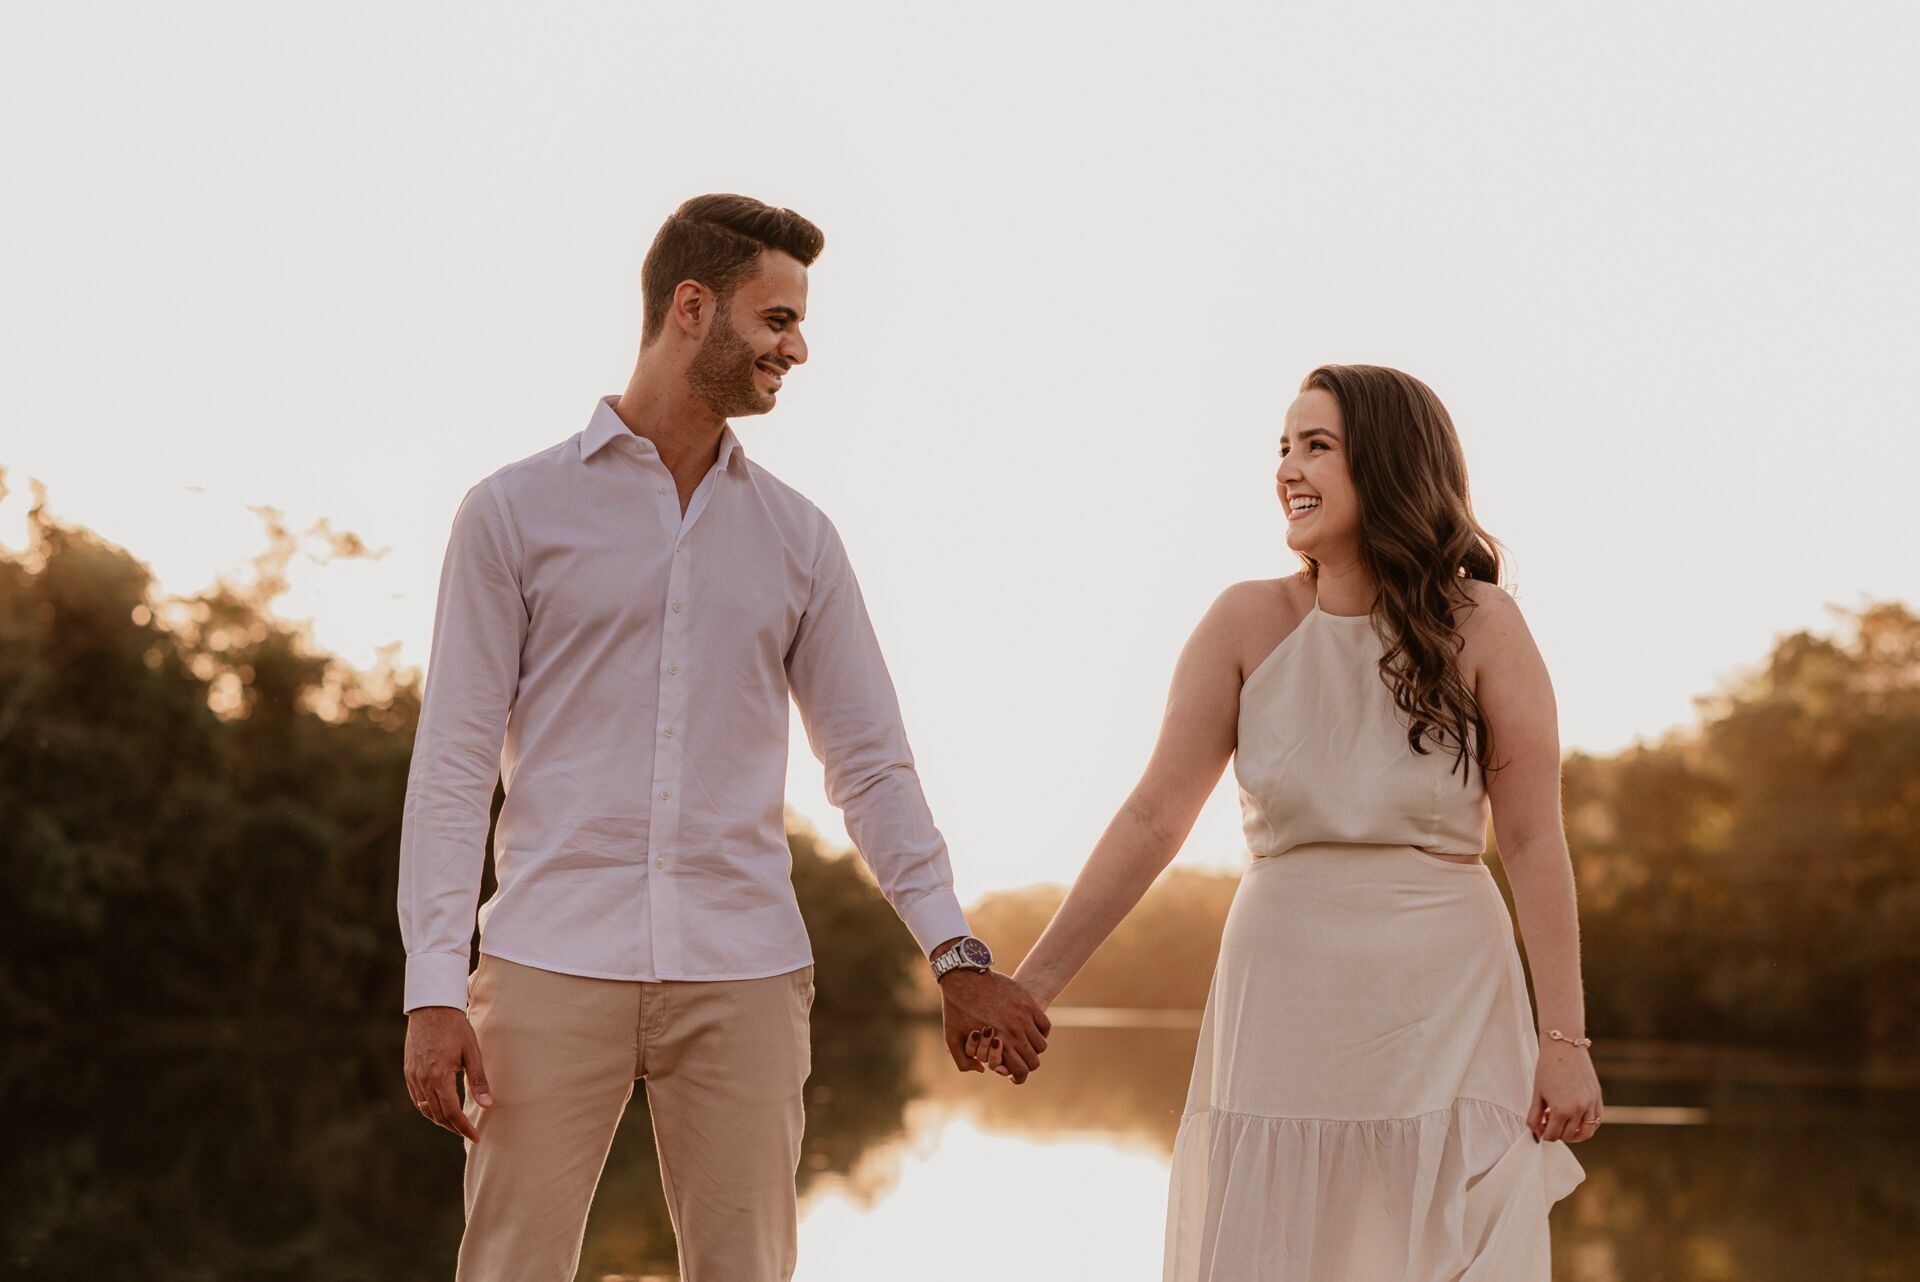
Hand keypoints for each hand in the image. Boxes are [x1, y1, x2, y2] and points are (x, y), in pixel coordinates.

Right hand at [404, 1005, 491, 1140]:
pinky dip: (427, 1108)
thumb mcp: (472, 1052)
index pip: (452, 1112)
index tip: (476, 1136)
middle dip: (453, 1127)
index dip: (464, 1127)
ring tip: (456, 1124)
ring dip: (440, 1120)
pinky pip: (416, 1098)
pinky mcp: (409, 1071)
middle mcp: (423, 1080)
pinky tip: (438, 1109)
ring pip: (425, 1108)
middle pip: (437, 1114)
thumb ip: (478, 1080)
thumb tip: (487, 1105)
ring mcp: (413, 1076)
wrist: (431, 1007)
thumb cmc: (455, 1027)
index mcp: (439, 1077)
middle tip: (469, 1132)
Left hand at [940, 971, 1049, 1083]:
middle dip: (1026, 1064)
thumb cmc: (956, 1008)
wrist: (964, 977)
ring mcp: (1024, 1017)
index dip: (1019, 1077)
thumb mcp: (952, 1038)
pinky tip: (1029, 1029)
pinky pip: (1045, 1026)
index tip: (1014, 1074)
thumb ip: (963, 1062)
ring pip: (1041, 1045)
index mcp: (998, 1044)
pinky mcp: (1028, 1003)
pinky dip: (1040, 1031)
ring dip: (1033, 1047)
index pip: (1021, 1072)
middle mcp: (1015, 1033)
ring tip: (1023, 1043)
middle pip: (1034, 1061)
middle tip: (1018, 1058)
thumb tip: (983, 1070)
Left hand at [1528, 1036, 1601, 1143]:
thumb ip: (1534, 1116)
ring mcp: (1591, 1104)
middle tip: (1549, 1122)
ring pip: (1586, 1133)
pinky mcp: (1597, 1098)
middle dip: (1556, 1133)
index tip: (1540, 1127)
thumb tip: (1535, 1132)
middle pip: (1568, 1136)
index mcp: (1562, 1110)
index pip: (1553, 1135)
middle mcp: (1579, 1110)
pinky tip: (1576, 1120)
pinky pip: (1596, 1121)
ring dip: (1574, 1135)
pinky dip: (1588, 1125)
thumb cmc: (1548, 1067)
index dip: (1544, 1134)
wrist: (1564, 1047)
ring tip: (1563, 1126)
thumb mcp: (1537, 1093)